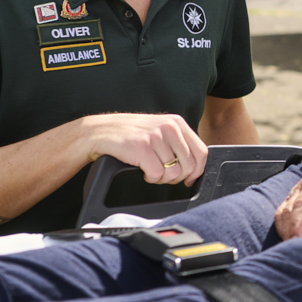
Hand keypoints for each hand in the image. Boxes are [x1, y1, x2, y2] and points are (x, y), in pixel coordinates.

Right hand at [79, 114, 207, 185]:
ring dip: (161, 178)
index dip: (197, 171)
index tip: (189, 179)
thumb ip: (178, 142)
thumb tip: (195, 166)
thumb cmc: (130, 134)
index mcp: (177, 123)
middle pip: (189, 166)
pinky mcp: (142, 148)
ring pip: (173, 173)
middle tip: (163, 175)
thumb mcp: (160, 130)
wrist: (99, 131)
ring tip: (150, 169)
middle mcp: (169, 128)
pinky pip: (157, 175)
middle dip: (177, 177)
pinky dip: (150, 178)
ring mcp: (156, 137)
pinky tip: (143, 171)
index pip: (201, 152)